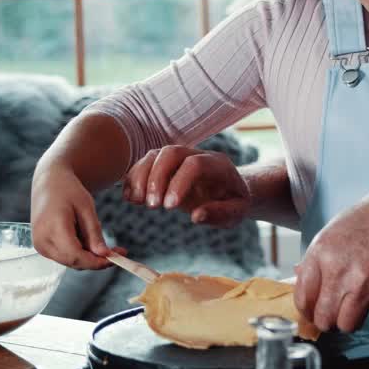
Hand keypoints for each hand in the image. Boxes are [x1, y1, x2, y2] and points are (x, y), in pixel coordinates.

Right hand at [32, 166, 124, 269]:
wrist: (49, 183)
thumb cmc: (68, 191)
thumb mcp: (86, 207)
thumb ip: (94, 233)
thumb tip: (104, 255)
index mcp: (53, 228)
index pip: (76, 256)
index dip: (97, 262)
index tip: (116, 259)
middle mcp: (42, 241)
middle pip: (73, 262)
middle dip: (96, 261)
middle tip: (117, 251)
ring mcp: (40, 245)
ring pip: (70, 261)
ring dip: (89, 256)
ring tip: (101, 239)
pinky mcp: (41, 246)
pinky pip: (64, 256)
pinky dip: (79, 252)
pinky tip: (87, 238)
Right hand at [122, 145, 250, 227]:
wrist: (229, 190)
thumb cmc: (234, 202)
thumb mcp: (237, 212)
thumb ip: (220, 214)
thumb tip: (196, 216)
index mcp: (218, 164)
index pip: (195, 164)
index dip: (179, 183)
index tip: (169, 208)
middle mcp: (197, 154)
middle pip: (171, 152)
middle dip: (156, 177)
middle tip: (152, 206)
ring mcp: (179, 157)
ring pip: (154, 155)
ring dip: (141, 177)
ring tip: (136, 202)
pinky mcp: (165, 164)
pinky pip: (144, 163)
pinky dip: (133, 178)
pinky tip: (130, 198)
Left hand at [293, 180, 368, 332]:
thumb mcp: (338, 228)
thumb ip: (321, 256)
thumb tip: (300, 276)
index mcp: (321, 251)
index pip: (302, 299)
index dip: (312, 311)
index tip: (321, 312)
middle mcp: (337, 269)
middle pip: (324, 319)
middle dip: (336, 318)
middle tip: (349, 308)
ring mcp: (363, 280)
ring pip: (349, 325)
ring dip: (361, 318)